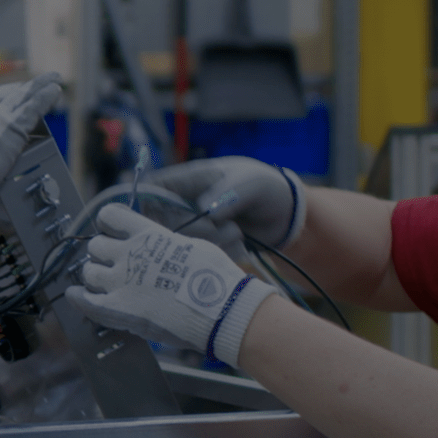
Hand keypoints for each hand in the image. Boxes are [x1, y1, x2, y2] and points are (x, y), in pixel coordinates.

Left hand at [63, 204, 278, 366]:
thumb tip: (161, 245)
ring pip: (88, 271)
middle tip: (113, 265)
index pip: (110, 215)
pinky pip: (86, 300)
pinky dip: (79, 298)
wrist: (221, 309)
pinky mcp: (118, 308)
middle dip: (102, 255)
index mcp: (148, 235)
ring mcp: (121, 281)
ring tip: (104, 285)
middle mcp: (129, 253)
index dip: (107, 223)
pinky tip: (77, 296)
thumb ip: (166, 244)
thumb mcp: (192, 246)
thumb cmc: (216, 279)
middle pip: (95, 246)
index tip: (110, 231)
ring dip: (94, 277)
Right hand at [144, 157, 306, 251]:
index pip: (155, 187)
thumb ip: (228, 193)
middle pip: (164, 221)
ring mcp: (195, 227)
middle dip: (193, 229)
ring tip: (238, 232)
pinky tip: (240, 245)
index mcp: (190, 180)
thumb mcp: (252, 184)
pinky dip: (222, 254)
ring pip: (183, 243)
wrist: (287, 215)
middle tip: (219, 226)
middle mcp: (186, 204)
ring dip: (213, 242)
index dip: (150, 202)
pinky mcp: (206, 246)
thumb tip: (205, 211)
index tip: (164, 216)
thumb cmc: (267, 187)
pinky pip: (202, 257)